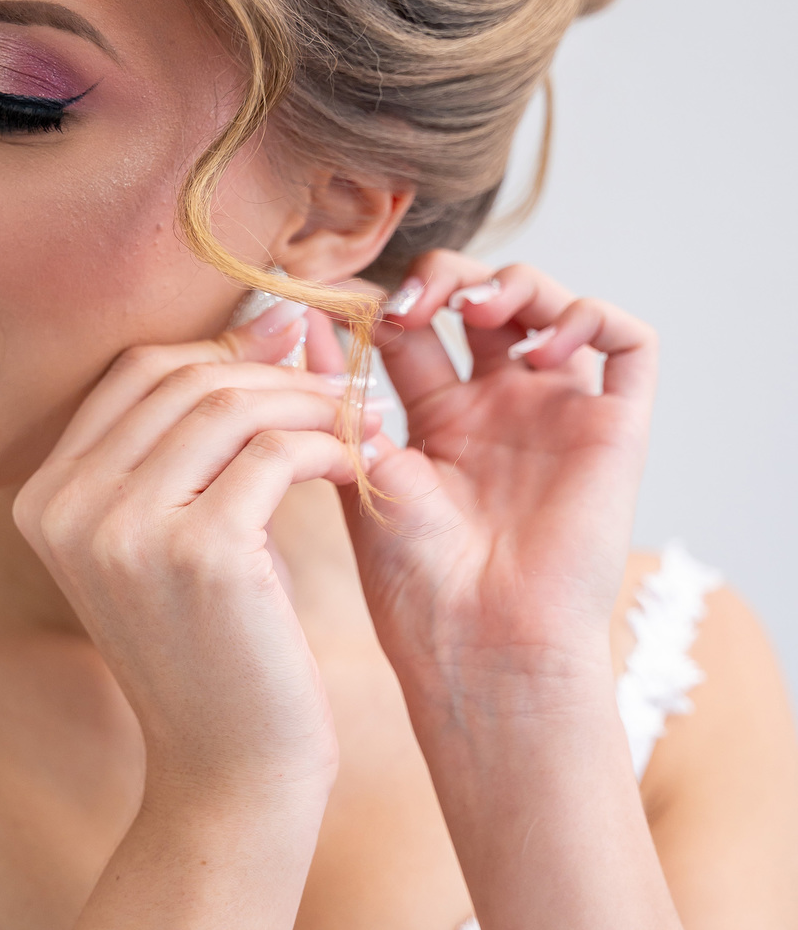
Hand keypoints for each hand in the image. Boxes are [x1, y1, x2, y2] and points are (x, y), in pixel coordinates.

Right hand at [14, 300, 384, 808]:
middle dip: (272, 370)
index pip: (135, 373)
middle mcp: (65, 507)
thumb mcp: (174, 535)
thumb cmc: (215, 649)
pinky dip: (328, 447)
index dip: (222, 350)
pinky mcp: (198, 551)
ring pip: (231, 406)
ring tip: (356, 425)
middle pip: (181, 379)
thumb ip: (192, 439)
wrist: (228, 773)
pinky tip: (357, 466)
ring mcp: (122, 528)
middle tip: (339, 389)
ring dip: (308, 404)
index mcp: (43, 497)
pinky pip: (276, 454)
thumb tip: (270, 314)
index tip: (292, 348)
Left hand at [338, 251, 656, 741]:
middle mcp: (502, 411)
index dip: (382, 300)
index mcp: (439, 423)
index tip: (341, 302)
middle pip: (483, 299)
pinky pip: (629, 342)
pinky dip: (588, 316)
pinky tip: (537, 349)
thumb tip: (301, 323)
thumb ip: (339, 398)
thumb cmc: (416, 590)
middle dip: (446, 277)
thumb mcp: (363, 475)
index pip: (414, 327)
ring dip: (513, 282)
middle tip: (408, 304)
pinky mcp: (615, 429)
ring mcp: (559, 416)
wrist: (479, 652)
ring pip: (554, 303)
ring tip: (474, 311)